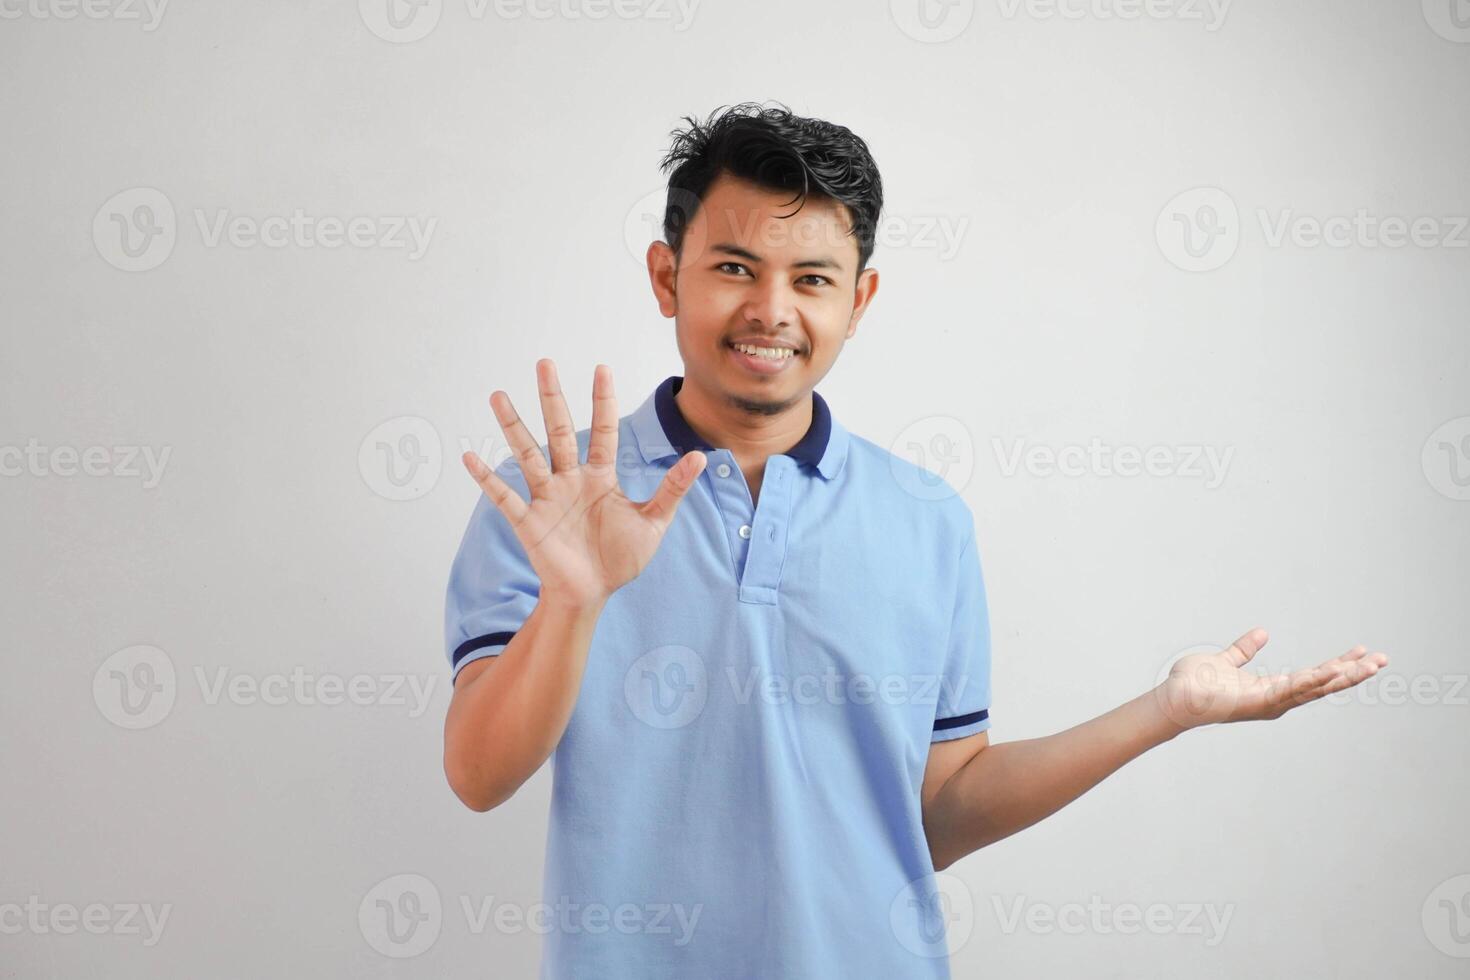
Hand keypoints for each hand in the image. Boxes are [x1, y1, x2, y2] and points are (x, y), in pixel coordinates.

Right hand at [461, 359, 707, 608]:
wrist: (592, 594)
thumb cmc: (619, 558)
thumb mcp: (654, 522)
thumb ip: (673, 488)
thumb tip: (701, 456)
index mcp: (600, 476)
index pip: (602, 431)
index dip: (602, 401)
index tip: (601, 368)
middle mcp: (570, 479)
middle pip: (559, 431)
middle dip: (553, 398)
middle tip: (545, 363)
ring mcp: (547, 498)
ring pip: (527, 455)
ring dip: (513, 427)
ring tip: (498, 396)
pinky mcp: (529, 521)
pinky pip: (505, 497)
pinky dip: (487, 479)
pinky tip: (471, 457)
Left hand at [1155, 628, 1388, 729]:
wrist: (1174, 698)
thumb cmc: (1194, 684)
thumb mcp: (1225, 661)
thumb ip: (1244, 650)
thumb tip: (1262, 633)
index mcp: (1272, 688)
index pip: (1314, 675)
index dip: (1340, 664)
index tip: (1364, 652)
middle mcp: (1277, 699)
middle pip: (1324, 684)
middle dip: (1354, 672)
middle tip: (1384, 659)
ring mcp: (1270, 702)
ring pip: (1315, 688)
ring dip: (1344, 676)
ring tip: (1371, 664)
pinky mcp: (1258, 701)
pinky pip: (1291, 689)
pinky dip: (1312, 680)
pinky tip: (1333, 669)